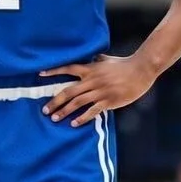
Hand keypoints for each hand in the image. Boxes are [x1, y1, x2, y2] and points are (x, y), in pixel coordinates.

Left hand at [40, 54, 157, 126]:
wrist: (140, 71)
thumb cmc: (124, 64)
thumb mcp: (106, 59)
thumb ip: (95, 60)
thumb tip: (88, 57)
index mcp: (90, 69)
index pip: (68, 68)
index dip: (53, 71)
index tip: (40, 74)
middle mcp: (92, 80)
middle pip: (68, 91)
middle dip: (55, 101)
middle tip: (45, 110)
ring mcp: (100, 91)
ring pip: (77, 103)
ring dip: (64, 111)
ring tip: (55, 118)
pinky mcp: (108, 101)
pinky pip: (91, 111)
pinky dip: (81, 118)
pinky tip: (74, 124)